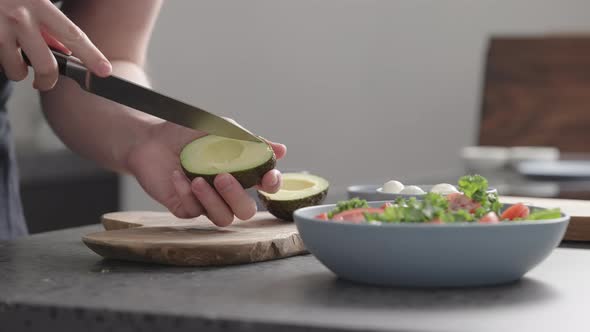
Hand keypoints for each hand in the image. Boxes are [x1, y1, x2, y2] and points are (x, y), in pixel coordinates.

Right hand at [0, 0, 110, 89]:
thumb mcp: (32, 0)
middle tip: (45, 82)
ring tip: (15, 60)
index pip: (73, 35)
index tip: (105, 71)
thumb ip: (48, 23)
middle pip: (46, 65)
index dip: (91, 55)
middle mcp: (19, 16)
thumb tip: (63, 49)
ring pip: (16, 70)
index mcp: (38, 4)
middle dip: (48, 81)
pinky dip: (2, 62)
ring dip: (18, 72)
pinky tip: (1, 48)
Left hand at [126, 121, 286, 225]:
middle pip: (246, 211)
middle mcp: (227, 192)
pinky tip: (177, 175)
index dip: (272, 185)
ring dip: (213, 201)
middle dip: (237, 196)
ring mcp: (207, 202)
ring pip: (223, 218)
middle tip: (222, 176)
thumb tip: (281, 149)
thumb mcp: (221, 130)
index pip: (266, 187)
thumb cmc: (187, 132)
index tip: (267, 178)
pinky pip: (194, 211)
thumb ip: (249, 141)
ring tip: (198, 179)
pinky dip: (186, 193)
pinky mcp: (185, 208)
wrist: (149, 139)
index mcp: (242, 173)